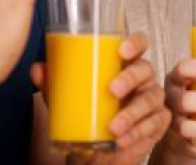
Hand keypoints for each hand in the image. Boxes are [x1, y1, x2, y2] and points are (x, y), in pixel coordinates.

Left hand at [32, 33, 170, 163]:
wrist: (100, 152)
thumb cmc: (90, 115)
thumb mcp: (70, 98)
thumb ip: (55, 83)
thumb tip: (37, 69)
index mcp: (125, 64)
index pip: (139, 44)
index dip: (135, 43)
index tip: (121, 50)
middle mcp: (142, 78)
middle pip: (145, 68)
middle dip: (130, 77)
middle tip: (111, 90)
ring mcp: (152, 99)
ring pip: (150, 98)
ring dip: (132, 112)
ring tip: (113, 127)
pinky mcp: (158, 122)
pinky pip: (153, 124)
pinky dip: (137, 132)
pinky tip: (122, 140)